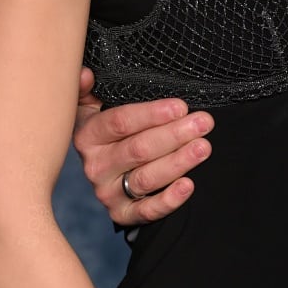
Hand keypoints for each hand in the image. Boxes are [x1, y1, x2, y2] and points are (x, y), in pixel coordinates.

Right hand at [74, 68, 212, 224]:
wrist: (106, 168)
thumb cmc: (110, 130)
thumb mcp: (94, 105)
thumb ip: (88, 89)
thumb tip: (84, 74)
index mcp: (88, 135)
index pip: (120, 123)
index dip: (152, 114)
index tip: (181, 106)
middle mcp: (95, 165)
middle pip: (138, 150)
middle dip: (174, 134)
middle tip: (203, 123)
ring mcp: (107, 191)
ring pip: (145, 178)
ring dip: (178, 162)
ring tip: (203, 147)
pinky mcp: (121, 213)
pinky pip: (146, 211)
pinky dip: (168, 200)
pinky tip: (188, 185)